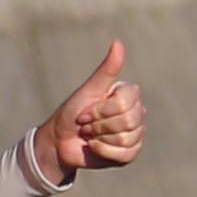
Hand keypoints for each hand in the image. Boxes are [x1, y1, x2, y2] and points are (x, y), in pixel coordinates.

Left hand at [31, 41, 144, 181]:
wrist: (60, 141)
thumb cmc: (73, 112)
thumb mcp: (89, 90)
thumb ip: (106, 69)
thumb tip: (118, 42)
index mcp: (128, 95)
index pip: (125, 102)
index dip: (101, 109)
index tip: (85, 110)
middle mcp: (136, 113)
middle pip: (129, 121)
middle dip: (100, 124)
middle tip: (87, 124)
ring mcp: (135, 134)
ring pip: (128, 138)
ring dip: (101, 138)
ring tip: (91, 135)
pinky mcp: (130, 153)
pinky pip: (126, 154)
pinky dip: (104, 151)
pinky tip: (95, 146)